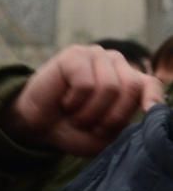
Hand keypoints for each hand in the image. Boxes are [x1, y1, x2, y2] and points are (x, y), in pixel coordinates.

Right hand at [1, 44, 163, 156]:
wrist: (36, 125)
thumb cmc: (72, 129)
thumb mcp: (104, 136)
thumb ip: (126, 126)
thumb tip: (148, 114)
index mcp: (125, 81)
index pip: (149, 84)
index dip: (153, 98)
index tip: (149, 112)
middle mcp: (114, 64)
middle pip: (131, 88)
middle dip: (112, 117)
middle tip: (91, 126)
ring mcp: (95, 56)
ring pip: (110, 88)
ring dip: (90, 112)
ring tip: (75, 115)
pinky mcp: (75, 55)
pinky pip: (86, 83)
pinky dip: (74, 101)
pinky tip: (64, 102)